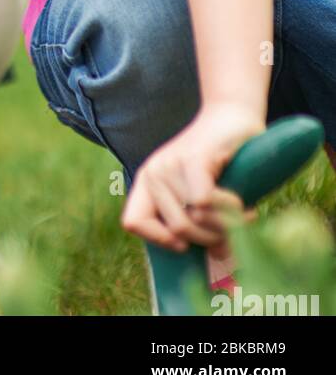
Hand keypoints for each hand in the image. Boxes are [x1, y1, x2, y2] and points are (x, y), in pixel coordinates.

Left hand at [121, 102, 264, 251]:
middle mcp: (153, 173)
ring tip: (240, 212)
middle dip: (210, 239)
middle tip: (230, 227)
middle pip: (176, 232)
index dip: (160, 240)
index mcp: (148, 183)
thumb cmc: (221, 163)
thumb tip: (218, 259)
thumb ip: (201, 226)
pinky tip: (242, 202)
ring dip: (226, 225)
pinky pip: (205, 202)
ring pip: (194, 220)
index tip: (188, 240)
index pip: (132, 222)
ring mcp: (171, 164)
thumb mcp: (202, 196)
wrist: (233, 115)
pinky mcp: (193, 159)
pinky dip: (230, 209)